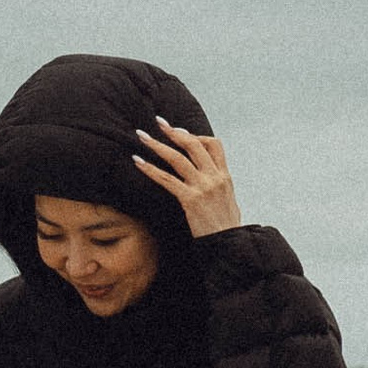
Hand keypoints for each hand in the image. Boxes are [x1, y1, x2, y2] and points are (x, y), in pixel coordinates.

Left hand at [133, 116, 241, 236]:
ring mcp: (203, 187)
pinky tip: (138, 162)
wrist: (230, 245)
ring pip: (177, 158)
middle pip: (194, 145)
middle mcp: (215, 177)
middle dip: (174, 131)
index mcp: (225, 176)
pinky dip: (150, 169)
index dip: (197, 136)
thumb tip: (208, 179)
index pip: (214, 144)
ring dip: (157, 145)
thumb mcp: (229, 200)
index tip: (181, 133)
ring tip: (142, 136)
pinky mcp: (190, 200)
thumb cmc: (226, 226)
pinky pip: (166, 180)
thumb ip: (219, 185)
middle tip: (158, 122)